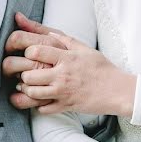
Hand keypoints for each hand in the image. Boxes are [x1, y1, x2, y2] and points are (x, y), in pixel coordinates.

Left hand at [9, 13, 134, 115]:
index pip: (36, 51)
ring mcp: (63, 93)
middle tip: (25, 71)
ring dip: (27, 89)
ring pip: (32, 93)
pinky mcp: (65, 106)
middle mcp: (62, 76)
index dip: (28, 52)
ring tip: (29, 85)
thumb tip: (49, 32)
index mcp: (67, 58)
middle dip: (23, 73)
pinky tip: (41, 99)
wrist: (117, 90)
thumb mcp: (85, 49)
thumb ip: (65, 40)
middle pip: (29, 75)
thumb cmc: (102, 68)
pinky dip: (38, 105)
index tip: (30, 54)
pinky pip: (43, 108)